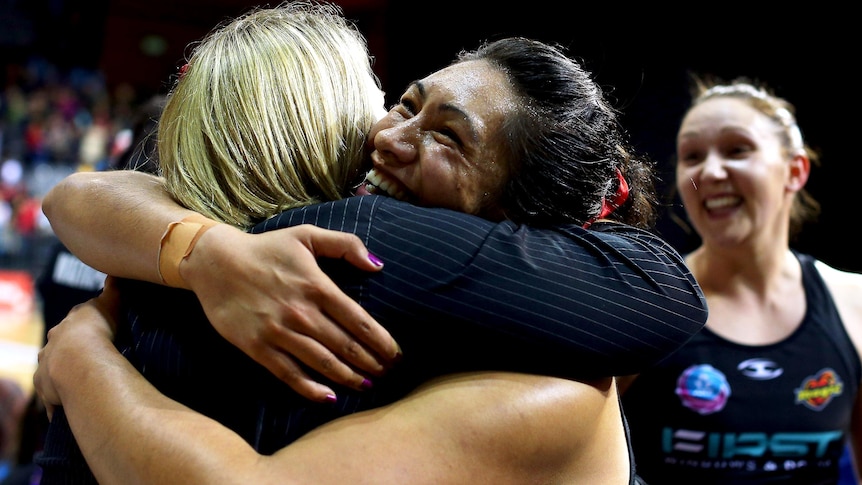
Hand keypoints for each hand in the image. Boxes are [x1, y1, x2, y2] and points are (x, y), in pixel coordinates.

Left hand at [34, 276, 121, 419]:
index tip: (96, 333)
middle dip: (70, 351)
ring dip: (62, 376)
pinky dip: (59, 403)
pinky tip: (71, 409)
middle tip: (90, 360)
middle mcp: (52, 344)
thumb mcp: (110, 303)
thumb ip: (113, 288)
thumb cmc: (98, 329)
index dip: (85, 329)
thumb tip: (117, 271)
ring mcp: (47, 367)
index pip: (74, 324)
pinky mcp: (46, 389)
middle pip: (59, 346)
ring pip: (52, 370)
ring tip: (79, 384)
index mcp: (68, 325)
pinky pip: (53, 398)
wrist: (80, 358)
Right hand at [183, 224, 400, 401]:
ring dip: (348, 377)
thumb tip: (378, 265)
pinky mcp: (257, 347)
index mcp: (317, 286)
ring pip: (322, 363)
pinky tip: (328, 397)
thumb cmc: (266, 248)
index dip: (381, 341)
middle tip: (387, 374)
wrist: (215, 262)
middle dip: (370, 363)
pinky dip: (310, 388)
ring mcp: (279, 332)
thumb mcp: (307, 235)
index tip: (395, 354)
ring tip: (366, 386)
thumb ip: (345, 245)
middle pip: (345, 345)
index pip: (359, 321)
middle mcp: (301, 312)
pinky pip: (289, 374)